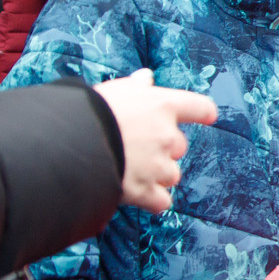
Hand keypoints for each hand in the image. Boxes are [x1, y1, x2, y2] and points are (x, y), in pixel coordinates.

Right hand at [94, 70, 218, 212]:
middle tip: (134, 147)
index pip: (199, 107)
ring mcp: (159, 166)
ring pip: (171, 174)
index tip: (207, 117)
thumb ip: (135, 87)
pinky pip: (161, 201)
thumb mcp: (114, 90)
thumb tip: (146, 78)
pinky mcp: (146, 191)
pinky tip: (136, 195)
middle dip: (162, 150)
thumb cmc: (89, 111)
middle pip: (179, 146)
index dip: (203, 113)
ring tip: (128, 169)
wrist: (71, 142)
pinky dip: (151, 200)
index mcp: (163, 106)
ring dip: (156, 175)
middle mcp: (168, 136)